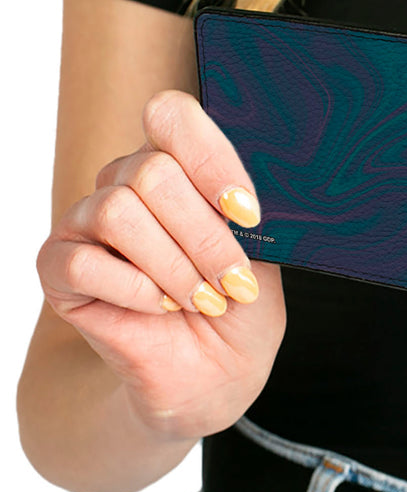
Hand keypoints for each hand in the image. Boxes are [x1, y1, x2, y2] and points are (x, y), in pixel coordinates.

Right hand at [35, 90, 286, 438]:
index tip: (248, 215)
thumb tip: (245, 188)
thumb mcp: (263, 255)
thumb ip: (244, 212)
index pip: (172, 117)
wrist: (213, 375)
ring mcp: (87, 223)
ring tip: (203, 301)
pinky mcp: (58, 268)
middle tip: (234, 284)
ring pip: (119, 211)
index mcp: (178, 166)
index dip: (211, 160)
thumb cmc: (239, 309)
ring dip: (174, 266)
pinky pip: (84, 261)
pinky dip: (134, 290)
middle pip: (152, 172)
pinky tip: (160, 308)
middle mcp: (126, 183)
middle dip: (205, 238)